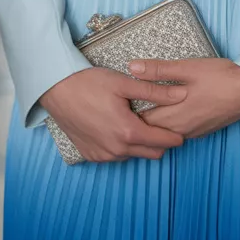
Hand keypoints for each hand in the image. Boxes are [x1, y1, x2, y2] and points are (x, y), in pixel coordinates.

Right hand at [39, 67, 188, 161]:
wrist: (56, 90)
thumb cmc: (89, 83)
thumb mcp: (124, 84)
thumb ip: (155, 91)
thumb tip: (182, 93)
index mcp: (128, 132)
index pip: (164, 143)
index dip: (175, 135)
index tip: (179, 126)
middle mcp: (116, 150)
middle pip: (152, 153)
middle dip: (160, 141)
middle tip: (158, 121)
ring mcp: (102, 155)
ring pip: (134, 156)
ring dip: (140, 144)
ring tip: (136, 121)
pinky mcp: (91, 156)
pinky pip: (116, 156)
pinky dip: (122, 146)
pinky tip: (118, 127)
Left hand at [129, 58, 239, 137]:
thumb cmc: (221, 77)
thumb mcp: (187, 67)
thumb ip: (158, 69)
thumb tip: (132, 68)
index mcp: (174, 115)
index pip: (141, 121)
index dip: (129, 112)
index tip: (121, 101)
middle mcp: (181, 129)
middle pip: (151, 130)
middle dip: (139, 119)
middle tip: (128, 105)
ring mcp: (193, 132)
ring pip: (166, 132)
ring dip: (155, 123)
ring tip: (146, 108)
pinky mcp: (203, 131)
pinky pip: (179, 131)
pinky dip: (170, 124)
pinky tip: (171, 111)